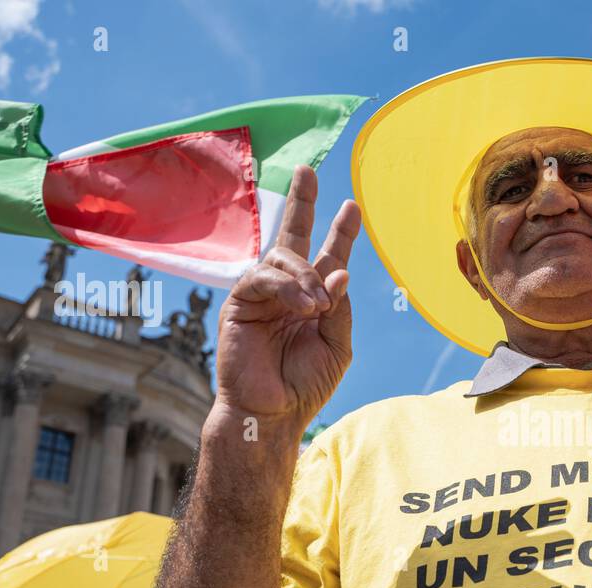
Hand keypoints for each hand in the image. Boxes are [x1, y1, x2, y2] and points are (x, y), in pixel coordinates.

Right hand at [215, 164, 360, 430]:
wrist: (273, 413)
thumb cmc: (305, 385)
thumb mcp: (336, 345)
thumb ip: (339, 308)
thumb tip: (340, 271)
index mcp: (312, 299)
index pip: (328, 257)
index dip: (340, 232)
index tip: (352, 207)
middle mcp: (286, 291)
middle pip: (293, 237)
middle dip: (301, 203)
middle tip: (307, 172)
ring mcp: (261, 294)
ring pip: (282, 258)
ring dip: (306, 276)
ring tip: (318, 307)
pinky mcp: (239, 303)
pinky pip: (262, 278)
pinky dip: (288, 287)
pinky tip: (305, 306)